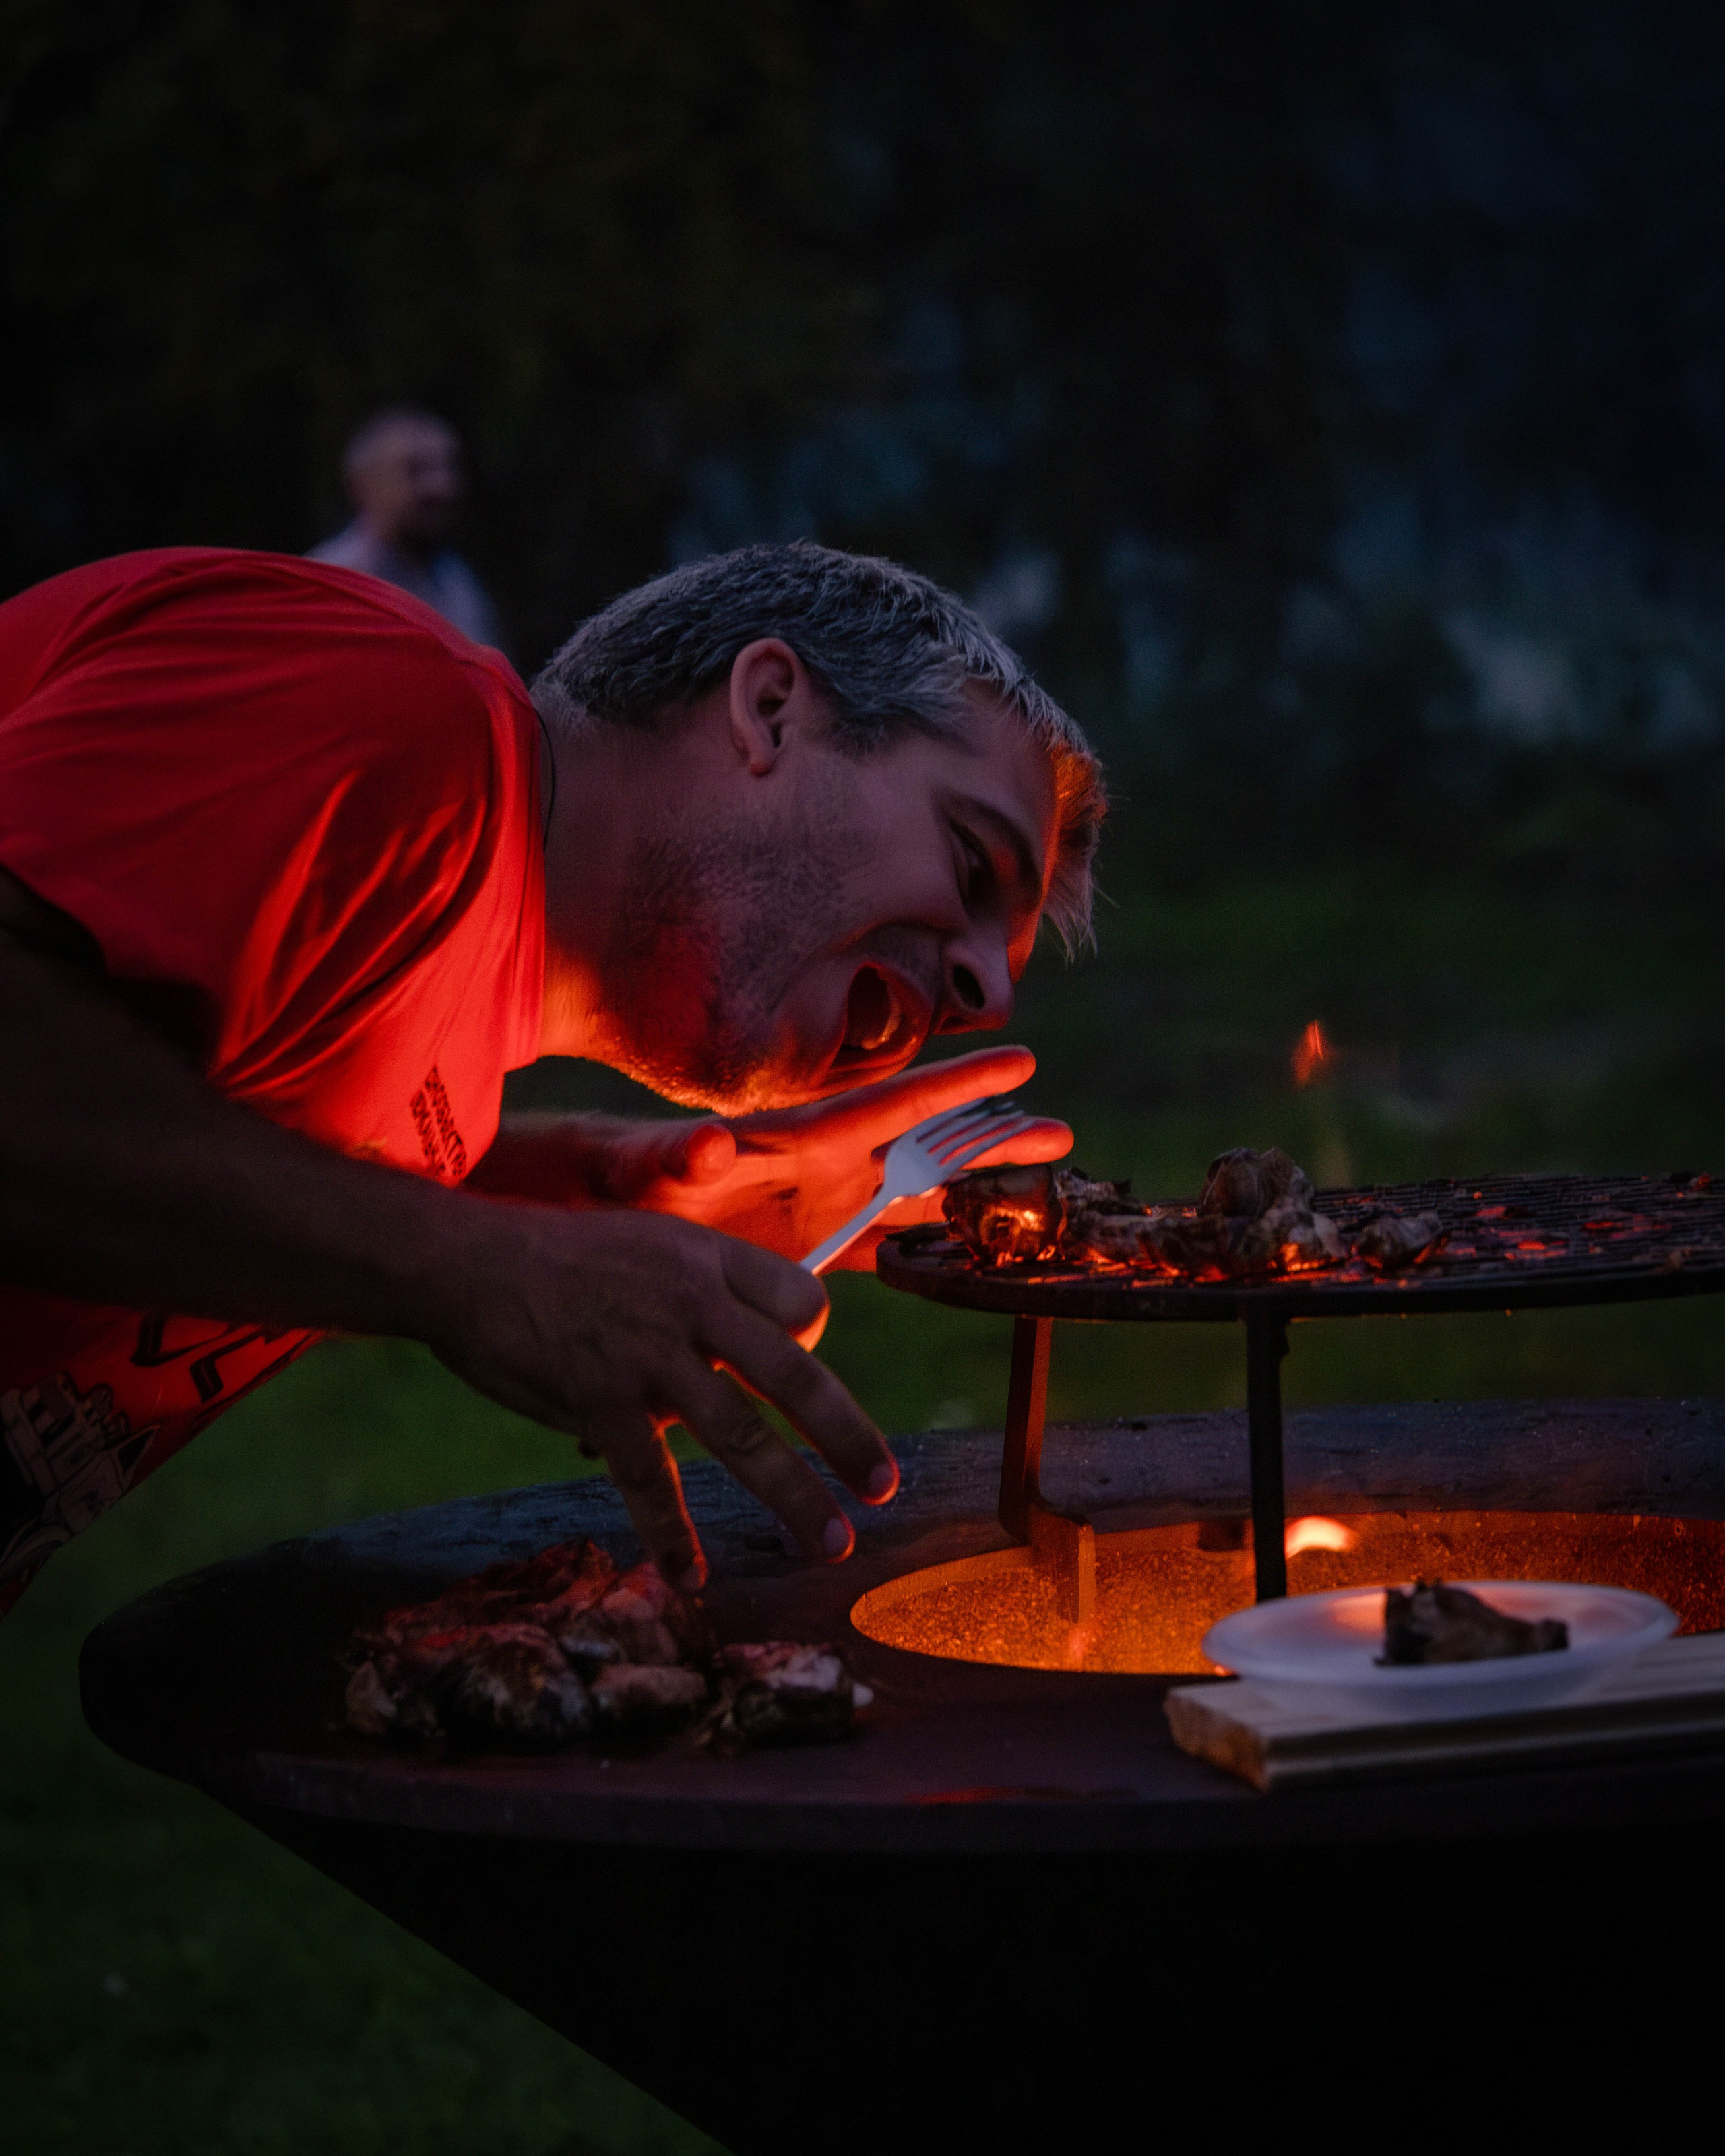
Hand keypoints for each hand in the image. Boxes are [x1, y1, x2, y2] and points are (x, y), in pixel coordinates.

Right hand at [435, 1205, 895, 1586]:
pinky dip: (672, 1534)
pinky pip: (650, 1479)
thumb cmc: (561, 1257)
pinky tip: (690, 1575)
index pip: (803, 1301)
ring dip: (794, 1498)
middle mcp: (692, 1306)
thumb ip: (704, 1293)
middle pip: (795, 1375)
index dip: (814, 1341)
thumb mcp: (651, 1243)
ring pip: (742, 1437)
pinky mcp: (600, 1401)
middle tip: (885, 1486)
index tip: (801, 1372)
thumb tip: (744, 1361)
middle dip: (848, 1437)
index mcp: (709, 1260)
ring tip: (833, 1543)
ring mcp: (648, 1356)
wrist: (469, 1262)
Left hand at [479, 1046, 1070, 1266]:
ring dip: (979, 1192)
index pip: (894, 1104)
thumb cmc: (623, 1181)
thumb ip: (676, 1157)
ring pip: (921, 1198)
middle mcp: (828, 1169)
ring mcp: (826, 1209)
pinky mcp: (811, 1254)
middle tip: (1063, 1132)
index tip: (1021, 1061)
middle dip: (993, 1138)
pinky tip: (971, 1254)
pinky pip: (887, 1250)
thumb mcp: (648, 1166)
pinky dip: (931, 1251)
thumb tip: (710, 1140)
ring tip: (1044, 1187)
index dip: (957, 1086)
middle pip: (927, 1146)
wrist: (600, 1216)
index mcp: (803, 1139)